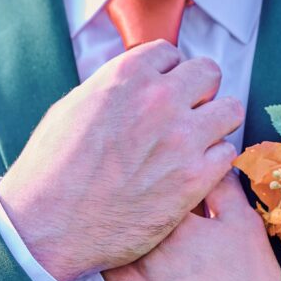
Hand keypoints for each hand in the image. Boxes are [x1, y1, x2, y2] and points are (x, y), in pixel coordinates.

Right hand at [0, 40, 244, 280]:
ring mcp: (181, 139)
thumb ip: (111, 89)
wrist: (49, 226)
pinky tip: (193, 173)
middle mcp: (159, 99)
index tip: (162, 93)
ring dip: (215, 123)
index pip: (171, 54)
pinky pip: (227, 154)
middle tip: (187, 114)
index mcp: (126, 76)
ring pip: (230, 110)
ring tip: (197, 142)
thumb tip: (134, 83)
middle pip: (208, 73)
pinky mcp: (194, 178)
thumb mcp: (72, 108)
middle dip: (199, 91)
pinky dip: (213, 162)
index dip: (168, 74)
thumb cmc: (51, 170)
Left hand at [103, 170, 280, 280]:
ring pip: (93, 256)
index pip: (139, 189)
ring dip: (96, 247)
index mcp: (166, 226)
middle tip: (108, 205)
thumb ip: (221, 188)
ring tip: (95, 239)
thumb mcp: (245, 229)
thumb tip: (208, 161)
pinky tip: (96, 277)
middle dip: (112, 213)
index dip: (139, 183)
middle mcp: (135, 256)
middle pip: (109, 222)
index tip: (137, 177)